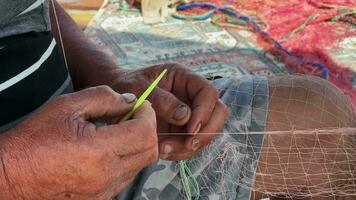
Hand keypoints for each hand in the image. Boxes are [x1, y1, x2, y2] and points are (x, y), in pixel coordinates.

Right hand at [0, 86, 157, 199]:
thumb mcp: (67, 106)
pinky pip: (126, 177)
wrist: (11, 176)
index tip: (140, 105)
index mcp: (98, 151)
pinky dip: (126, 160)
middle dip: (147, 129)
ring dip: (137, 145)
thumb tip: (129, 100)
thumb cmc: (34, 139)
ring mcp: (104, 191)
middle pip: (149, 151)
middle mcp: (106, 175)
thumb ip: (103, 98)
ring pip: (140, 165)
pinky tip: (108, 149)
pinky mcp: (100, 198)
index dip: (148, 115)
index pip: (145, 133)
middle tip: (130, 116)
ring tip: (116, 132)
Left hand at [112, 64, 227, 160]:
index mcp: (184, 78)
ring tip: (164, 150)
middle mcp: (191, 95)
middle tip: (186, 145)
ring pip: (206, 132)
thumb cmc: (125, 86)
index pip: (208, 93)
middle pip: (217, 113)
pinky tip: (163, 151)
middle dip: (205, 132)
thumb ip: (161, 100)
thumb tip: (185, 116)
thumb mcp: (138, 88)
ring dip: (191, 146)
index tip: (190, 129)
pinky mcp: (181, 129)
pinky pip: (191, 143)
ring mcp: (188, 113)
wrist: (114, 100)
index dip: (205, 112)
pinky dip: (181, 151)